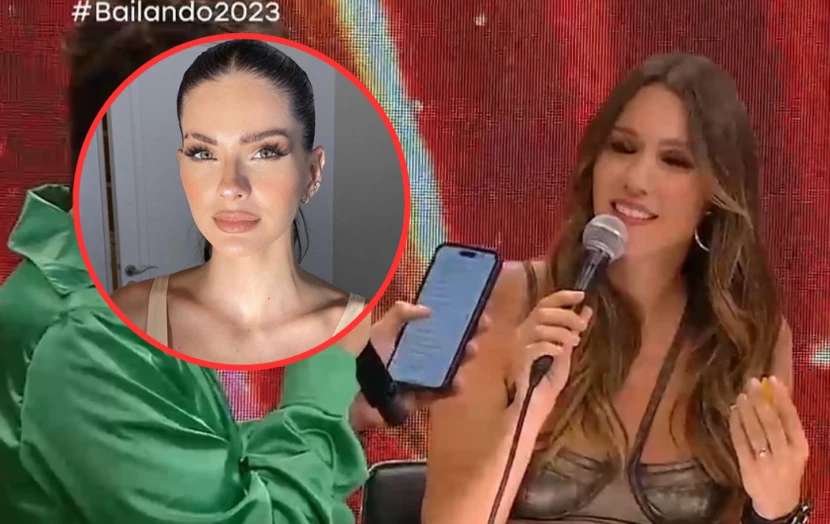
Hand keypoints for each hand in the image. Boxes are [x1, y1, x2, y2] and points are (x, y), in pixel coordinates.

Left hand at [349, 301, 488, 430]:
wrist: (343, 393)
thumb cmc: (361, 357)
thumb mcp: (379, 329)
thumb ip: (399, 315)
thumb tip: (428, 310)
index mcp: (404, 339)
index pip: (435, 326)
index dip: (455, 318)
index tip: (475, 310)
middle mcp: (412, 357)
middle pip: (446, 346)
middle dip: (465, 336)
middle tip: (482, 327)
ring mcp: (414, 379)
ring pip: (445, 369)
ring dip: (461, 360)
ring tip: (471, 350)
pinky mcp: (413, 400)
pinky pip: (435, 394)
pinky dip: (448, 389)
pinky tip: (459, 382)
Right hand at [510, 290, 591, 411]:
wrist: (533, 408)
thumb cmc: (546, 383)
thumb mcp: (565, 353)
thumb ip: (572, 332)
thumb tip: (586, 310)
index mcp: (531, 330)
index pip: (544, 304)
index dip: (562, 297)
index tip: (582, 295)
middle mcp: (522, 335)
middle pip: (543, 312)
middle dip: (566, 315)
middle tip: (582, 326)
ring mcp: (518, 347)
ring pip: (540, 326)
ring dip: (562, 332)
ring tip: (574, 342)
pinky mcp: (519, 361)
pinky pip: (536, 346)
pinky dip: (552, 346)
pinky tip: (560, 353)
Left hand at [729, 376, 808, 518]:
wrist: (778, 501)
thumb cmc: (786, 468)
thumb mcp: (793, 449)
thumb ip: (785, 426)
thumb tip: (771, 393)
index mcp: (800, 448)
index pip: (791, 419)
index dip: (781, 398)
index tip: (771, 380)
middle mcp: (785, 455)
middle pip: (771, 422)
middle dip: (761, 400)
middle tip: (751, 382)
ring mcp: (765, 462)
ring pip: (754, 431)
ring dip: (746, 410)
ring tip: (741, 395)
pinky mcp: (748, 468)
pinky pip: (740, 442)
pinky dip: (736, 424)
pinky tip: (733, 412)